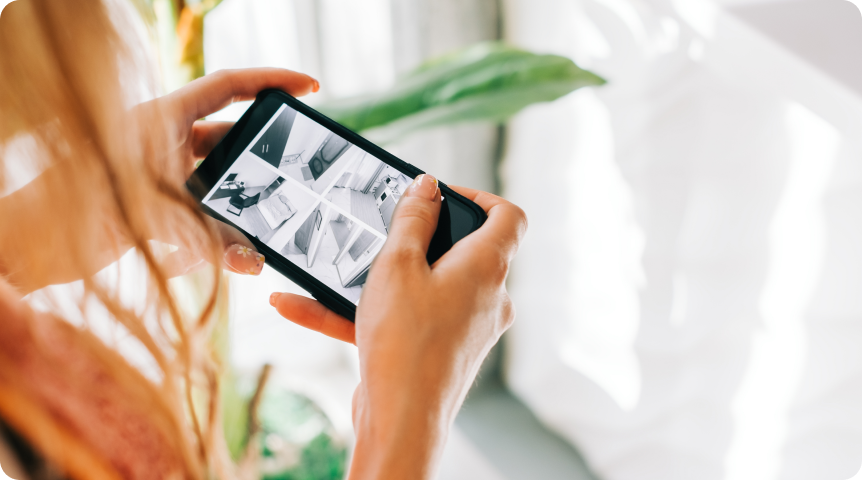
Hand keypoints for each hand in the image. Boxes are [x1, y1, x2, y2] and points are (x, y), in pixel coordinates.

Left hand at [0, 69, 317, 293]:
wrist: (34, 245)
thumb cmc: (78, 211)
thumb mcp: (153, 216)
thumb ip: (210, 238)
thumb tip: (255, 262)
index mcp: (162, 118)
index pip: (227, 87)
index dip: (270, 81)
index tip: (308, 87)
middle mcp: (165, 140)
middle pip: (231, 136)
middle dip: (263, 155)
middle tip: (296, 167)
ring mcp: (163, 172)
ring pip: (221, 179)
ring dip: (244, 201)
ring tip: (272, 219)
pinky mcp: (159, 204)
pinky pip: (205, 210)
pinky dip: (223, 230)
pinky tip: (239, 254)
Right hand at [270, 176, 527, 478]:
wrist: (401, 421)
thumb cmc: (405, 343)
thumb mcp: (397, 264)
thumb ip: (412, 218)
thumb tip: (427, 187)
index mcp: (486, 268)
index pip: (508, 216)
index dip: (478, 197)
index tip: (439, 196)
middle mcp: (486, 297)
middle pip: (461, 250)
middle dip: (416, 239)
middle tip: (381, 231)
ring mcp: (466, 327)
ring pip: (423, 287)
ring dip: (377, 279)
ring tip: (330, 270)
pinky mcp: (441, 350)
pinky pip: (405, 319)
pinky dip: (362, 312)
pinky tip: (302, 306)